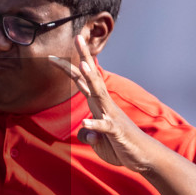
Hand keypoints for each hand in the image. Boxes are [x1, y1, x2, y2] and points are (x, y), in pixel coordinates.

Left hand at [49, 38, 159, 172]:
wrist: (143, 157)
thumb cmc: (120, 146)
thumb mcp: (98, 141)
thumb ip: (88, 133)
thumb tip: (84, 128)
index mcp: (97, 104)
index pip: (81, 81)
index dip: (68, 68)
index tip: (52, 57)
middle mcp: (104, 105)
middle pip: (91, 78)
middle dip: (83, 58)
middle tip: (77, 37)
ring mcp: (111, 116)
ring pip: (99, 94)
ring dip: (91, 79)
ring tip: (83, 65)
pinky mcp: (116, 131)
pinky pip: (104, 127)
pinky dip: (95, 124)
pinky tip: (85, 121)